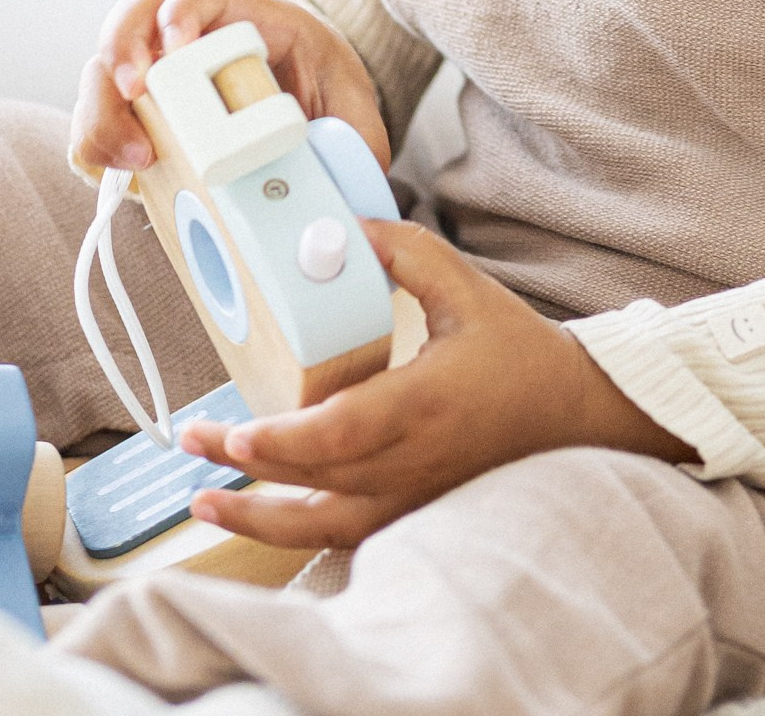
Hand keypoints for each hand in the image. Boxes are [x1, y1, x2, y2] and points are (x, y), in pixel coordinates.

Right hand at [71, 0, 393, 182]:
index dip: (183, 10)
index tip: (177, 44)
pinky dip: (94, 142)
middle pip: (136, 17)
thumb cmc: (326, 99)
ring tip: (132, 157)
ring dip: (103, 107)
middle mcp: (191, 37)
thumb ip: (354, 142)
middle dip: (123, 49)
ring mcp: (159, 74)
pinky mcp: (139, 118)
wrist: (311, 113)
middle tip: (136, 91)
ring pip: (104, 69)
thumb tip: (336, 187)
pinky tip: (116, 172)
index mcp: (249, 20)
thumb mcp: (353, 112)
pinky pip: (98, 119)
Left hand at [176, 222, 693, 549]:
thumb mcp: (466, 287)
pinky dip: (295, 534)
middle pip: (314, 480)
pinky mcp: (410, 516)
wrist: (572, 415)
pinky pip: (343, 536)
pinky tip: (256, 519)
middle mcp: (412, 463)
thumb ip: (405, 254)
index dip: (284, 442)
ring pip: (320, 526)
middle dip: (245, 467)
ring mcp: (410, 500)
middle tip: (193, 440)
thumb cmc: (517, 352)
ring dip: (256, 520)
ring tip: (203, 505)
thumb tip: (343, 228)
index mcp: (424, 404)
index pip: (341, 434)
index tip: (237, 435)